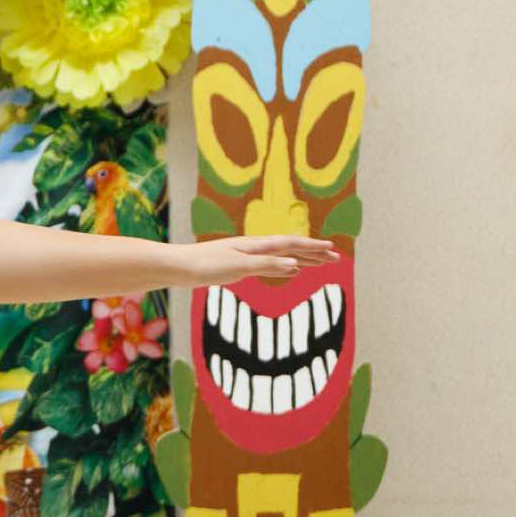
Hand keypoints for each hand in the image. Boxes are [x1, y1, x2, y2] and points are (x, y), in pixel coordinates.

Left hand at [172, 235, 338, 287]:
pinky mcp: (238, 266)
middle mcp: (254, 248)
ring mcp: (247, 256)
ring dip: (302, 260)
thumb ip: (267, 265)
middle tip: (336, 258)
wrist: (179, 267)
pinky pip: (270, 266)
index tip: (333, 250)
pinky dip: (284, 268)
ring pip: (282, 257)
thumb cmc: (207, 265)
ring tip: (320, 264)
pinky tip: (291, 272)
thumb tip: (295, 265)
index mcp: (256, 245)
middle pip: (290, 249)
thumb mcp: (240, 266)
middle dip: (314, 254)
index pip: (291, 244)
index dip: (313, 248)